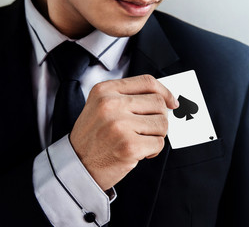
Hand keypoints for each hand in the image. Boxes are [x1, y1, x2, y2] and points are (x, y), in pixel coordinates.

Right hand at [70, 75, 178, 189]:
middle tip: (147, 130)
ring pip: (162, 123)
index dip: (165, 92)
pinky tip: (138, 153)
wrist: (77, 166)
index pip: (147, 82)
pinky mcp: (129, 146)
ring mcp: (120, 125)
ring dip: (156, 135)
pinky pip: (159, 143)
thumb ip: (128, 98)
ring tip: (140, 141)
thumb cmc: (93, 138)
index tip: (172, 102)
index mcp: (105, 91)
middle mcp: (111, 104)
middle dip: (159, 118)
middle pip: (158, 103)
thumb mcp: (101, 107)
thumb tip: (166, 98)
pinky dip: (153, 150)